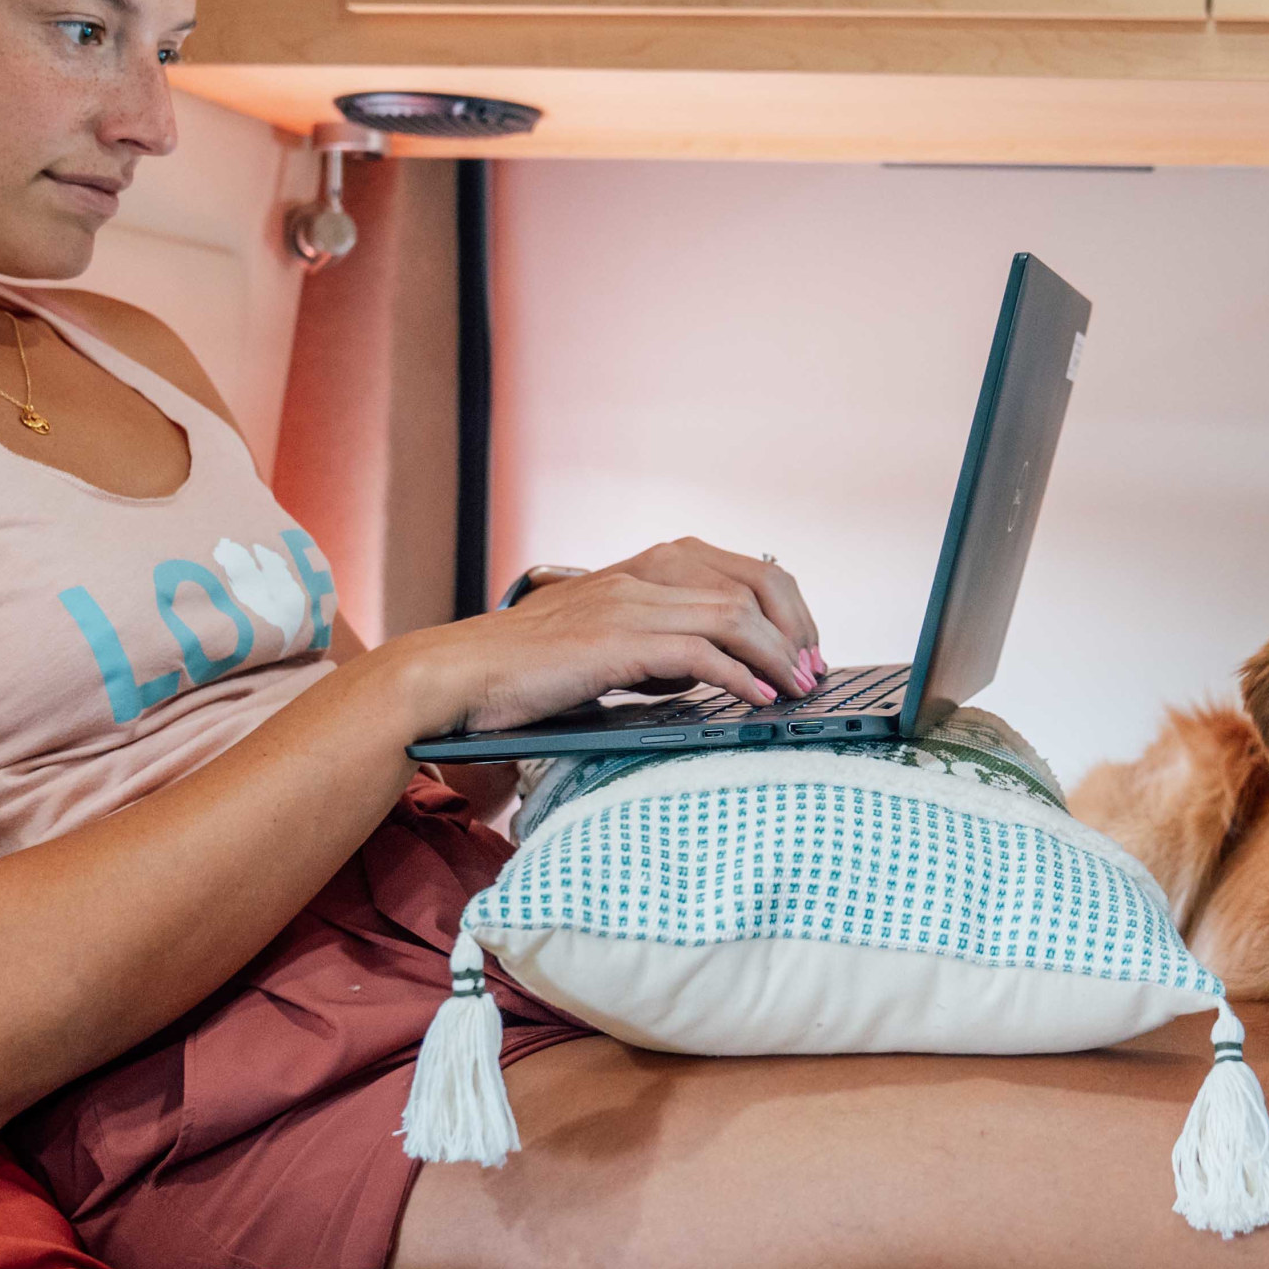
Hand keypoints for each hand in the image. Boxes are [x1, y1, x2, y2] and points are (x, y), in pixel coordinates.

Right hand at [370, 539, 821, 738]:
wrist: (457, 674)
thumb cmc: (526, 669)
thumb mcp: (604, 642)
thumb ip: (656, 646)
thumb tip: (707, 673)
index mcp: (643, 567)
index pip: (743, 568)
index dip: (787, 609)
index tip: (804, 650)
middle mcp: (642, 573)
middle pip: (754, 582)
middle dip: (796, 628)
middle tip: (811, 673)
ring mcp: (628, 603)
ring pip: (734, 614)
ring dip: (778, 655)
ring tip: (796, 690)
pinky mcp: (614, 642)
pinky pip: (698, 652)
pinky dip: (738, 677)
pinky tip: (754, 701)